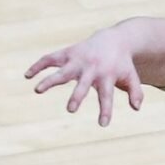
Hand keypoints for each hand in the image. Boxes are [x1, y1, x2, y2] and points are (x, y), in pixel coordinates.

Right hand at [24, 27, 143, 125]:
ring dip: (49, 80)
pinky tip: (27, 76)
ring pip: (62, 71)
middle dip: (77, 96)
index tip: (103, 124)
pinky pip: (50, 58)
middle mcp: (91, 68)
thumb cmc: (121, 64)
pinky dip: (38, 65)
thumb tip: (136, 108)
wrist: (114, 39)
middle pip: (83, 84)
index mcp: (107, 76)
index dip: (105, 110)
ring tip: (37, 90)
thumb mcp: (131, 77)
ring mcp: (77, 60)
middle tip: (70, 110)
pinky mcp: (68, 53)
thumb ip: (135, 92)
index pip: (106, 95)